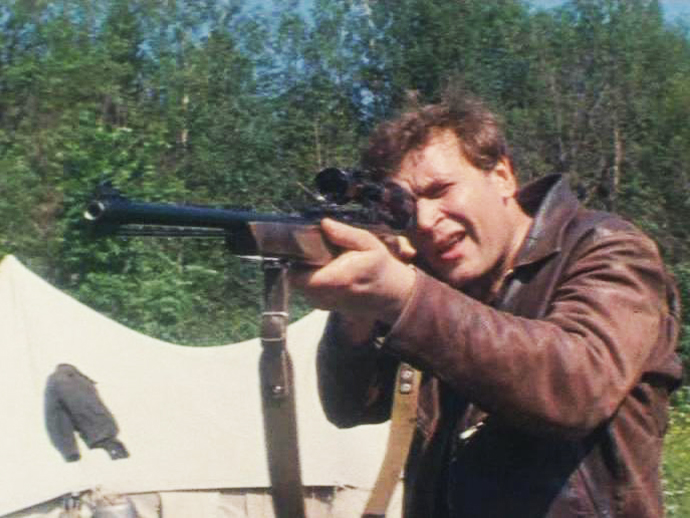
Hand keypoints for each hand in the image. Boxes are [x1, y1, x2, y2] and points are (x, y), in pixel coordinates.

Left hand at [290, 219, 416, 323]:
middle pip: (294, 279)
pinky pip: (306, 290)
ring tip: (322, 260)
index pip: (297, 275)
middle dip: (300, 263)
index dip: (295, 260)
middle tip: (315, 251)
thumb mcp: (369, 244)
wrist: (389, 295)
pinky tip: (326, 271)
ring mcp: (323, 304)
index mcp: (336, 279)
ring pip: (298, 285)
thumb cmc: (379, 267)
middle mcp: (326, 296)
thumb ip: (346, 234)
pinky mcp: (323, 306)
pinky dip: (311, 280)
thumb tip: (324, 223)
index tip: (304, 246)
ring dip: (305, 272)